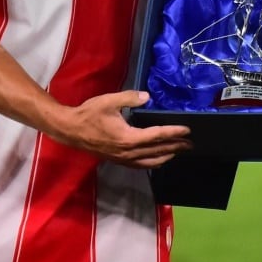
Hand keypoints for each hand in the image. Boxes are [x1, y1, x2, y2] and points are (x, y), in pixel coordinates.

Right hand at [56, 90, 190, 168]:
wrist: (70, 130)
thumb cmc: (89, 114)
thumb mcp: (109, 101)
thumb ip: (130, 98)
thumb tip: (147, 97)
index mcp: (128, 137)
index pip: (157, 135)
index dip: (174, 132)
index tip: (187, 130)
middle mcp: (128, 152)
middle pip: (157, 150)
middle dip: (175, 146)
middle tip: (190, 143)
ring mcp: (123, 158)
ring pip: (150, 161)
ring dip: (166, 156)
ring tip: (178, 151)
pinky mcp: (118, 160)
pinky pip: (140, 164)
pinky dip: (153, 162)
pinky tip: (158, 159)